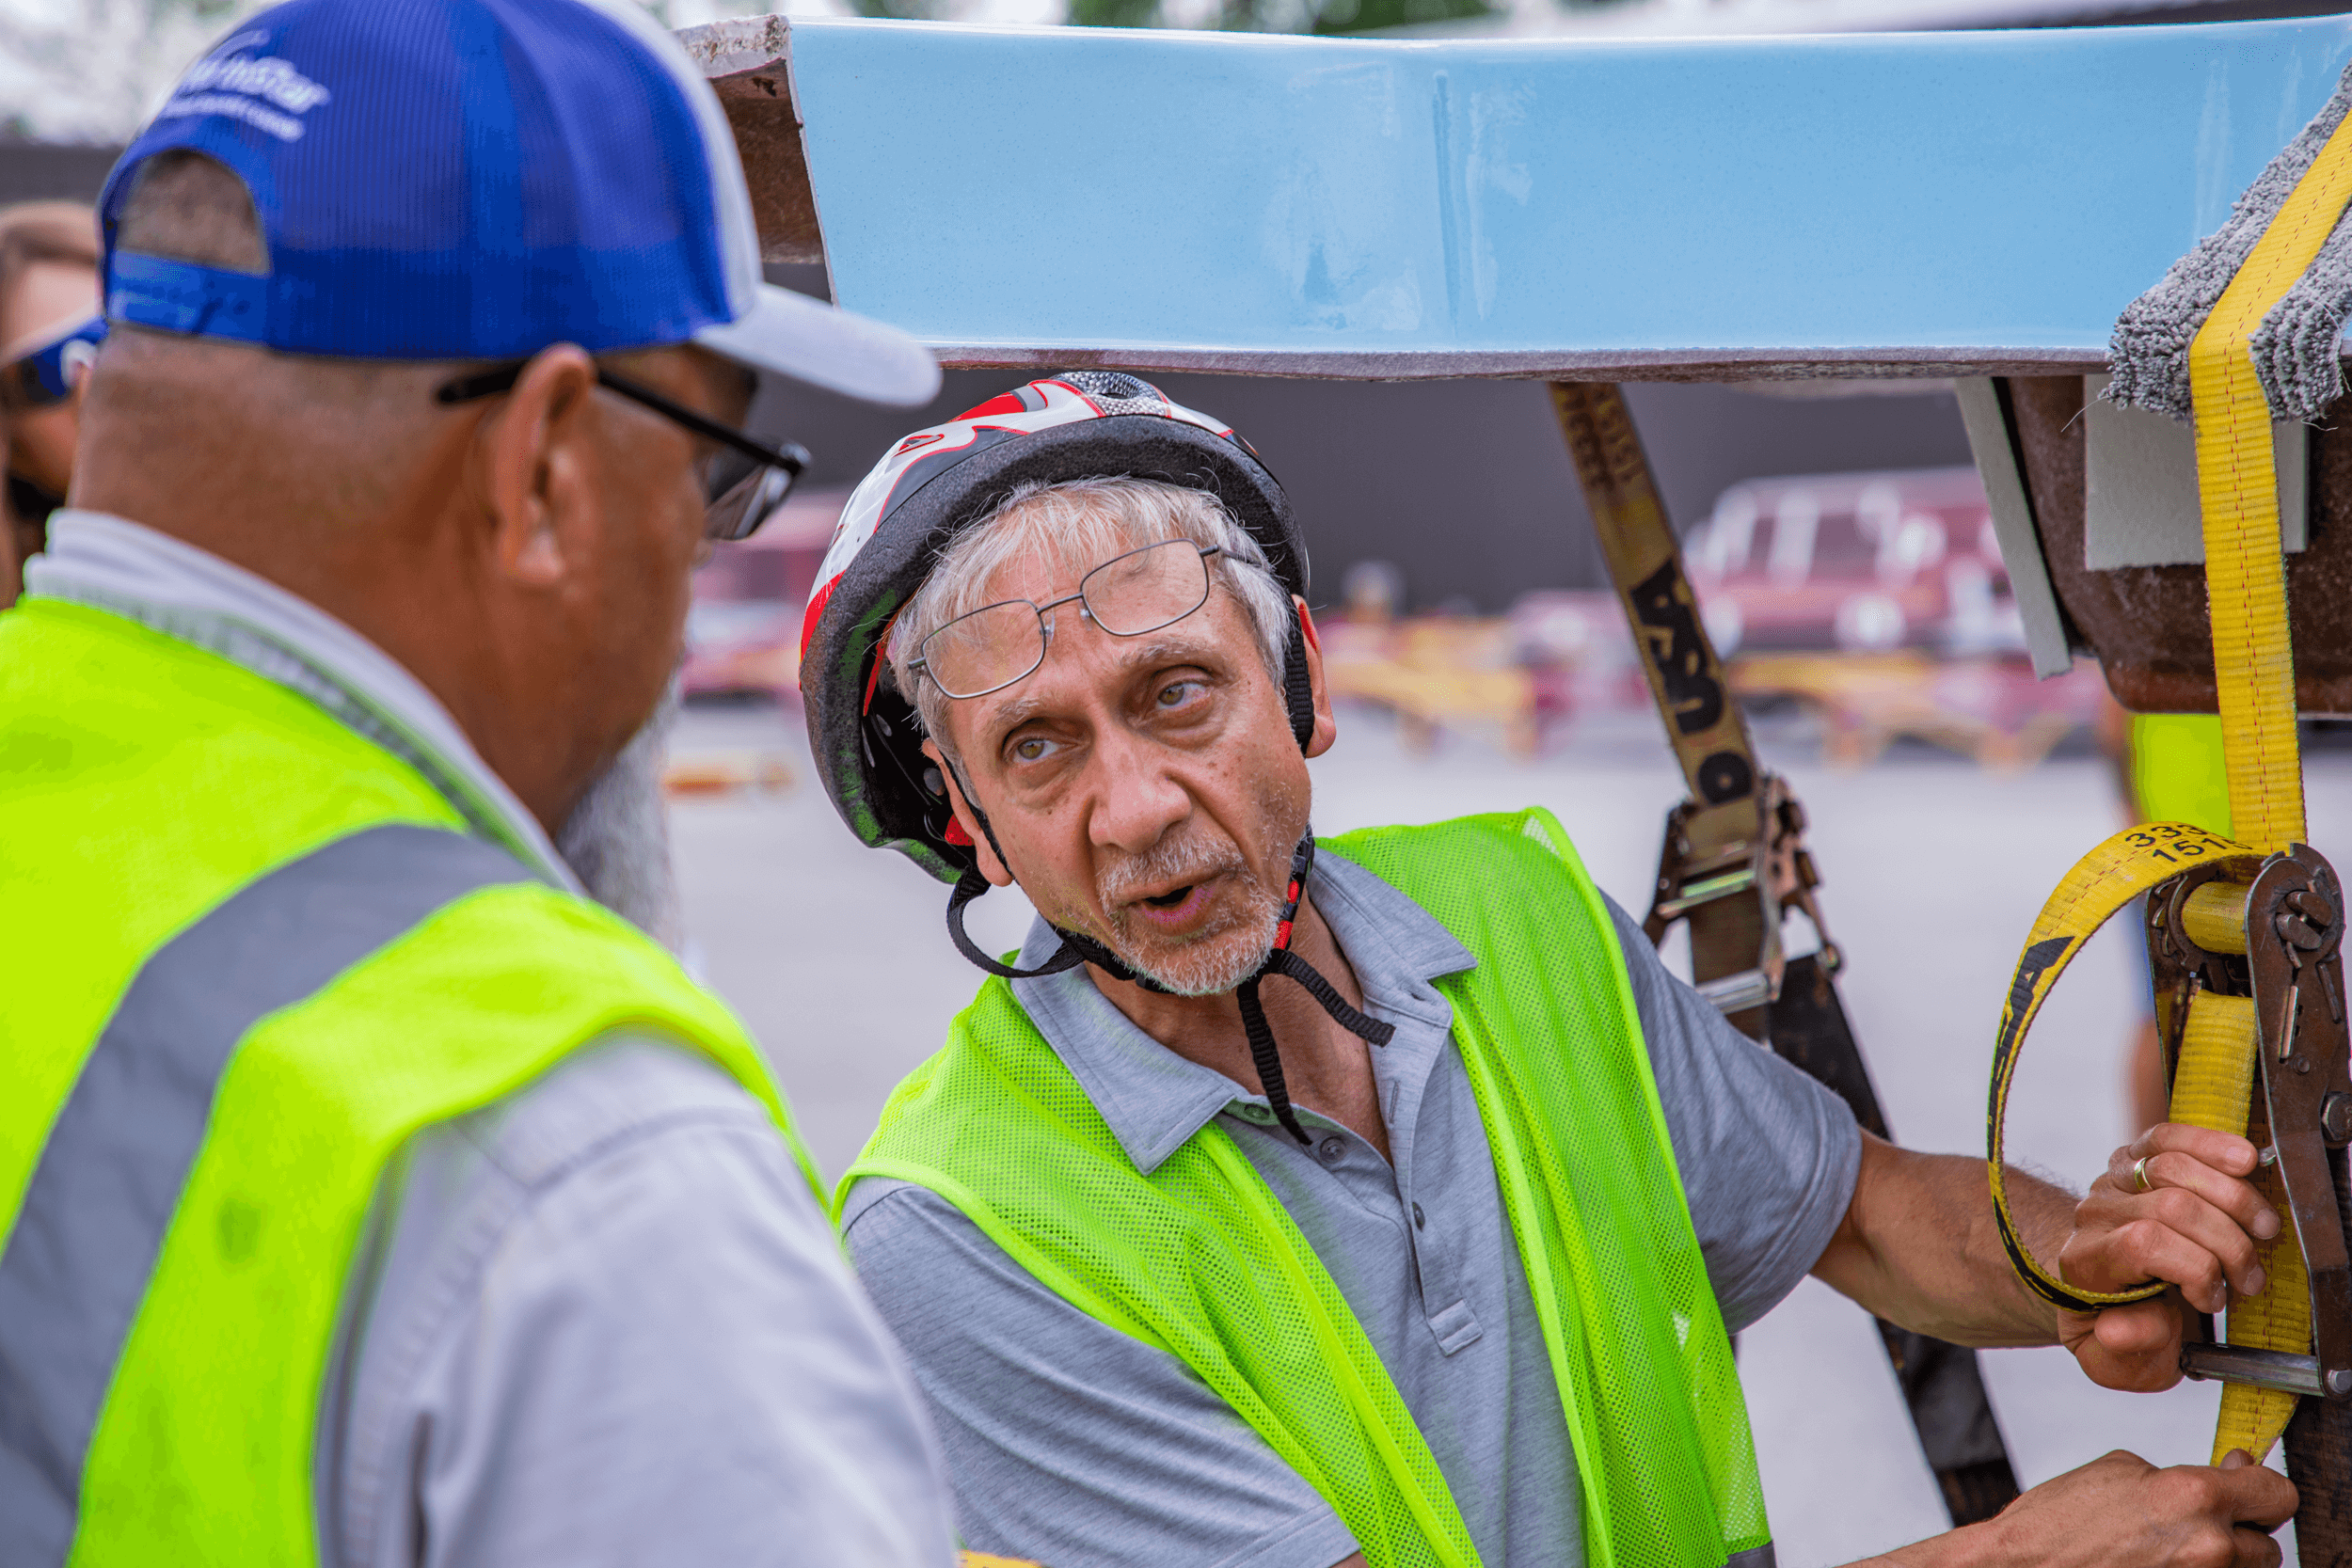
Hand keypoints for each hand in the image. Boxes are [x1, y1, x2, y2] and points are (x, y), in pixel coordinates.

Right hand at [1959, 1449, 2293, 1567]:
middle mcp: (2210, 1544)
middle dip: (2242, 1529)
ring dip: (2223, 1557)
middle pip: (2269, 1543)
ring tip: (2174, 1545)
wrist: (2026, 1565)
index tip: (2249, 1481)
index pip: (2279, 1493)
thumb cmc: (2060, 1520)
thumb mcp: (2123, 1469)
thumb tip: (2228, 1472)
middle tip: (2203, 1519)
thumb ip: (2184, 1473)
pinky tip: (2160, 1561)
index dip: (2263, 1486)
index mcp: (2195, 1495)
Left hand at [2054, 1125, 2278, 1390]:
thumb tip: (2116, 1330)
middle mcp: (2095, 1216)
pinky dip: (2212, 1145)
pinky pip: (2169, 1137)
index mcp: (2087, 1265)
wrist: (2105, 1295)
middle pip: (2172, 1205)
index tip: (2214, 1300)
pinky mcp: (2134, 1160)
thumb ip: (2121, 1353)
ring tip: (2261, 1233)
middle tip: (2248, 1279)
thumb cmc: (2121, 1330)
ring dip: (2237, 1201)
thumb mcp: (2119, 1364)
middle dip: (2228, 1244)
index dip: (2196, 1269)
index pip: (2142, 1243)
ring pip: (2175, 1166)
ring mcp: (2113, 1184)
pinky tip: (2246, 1162)